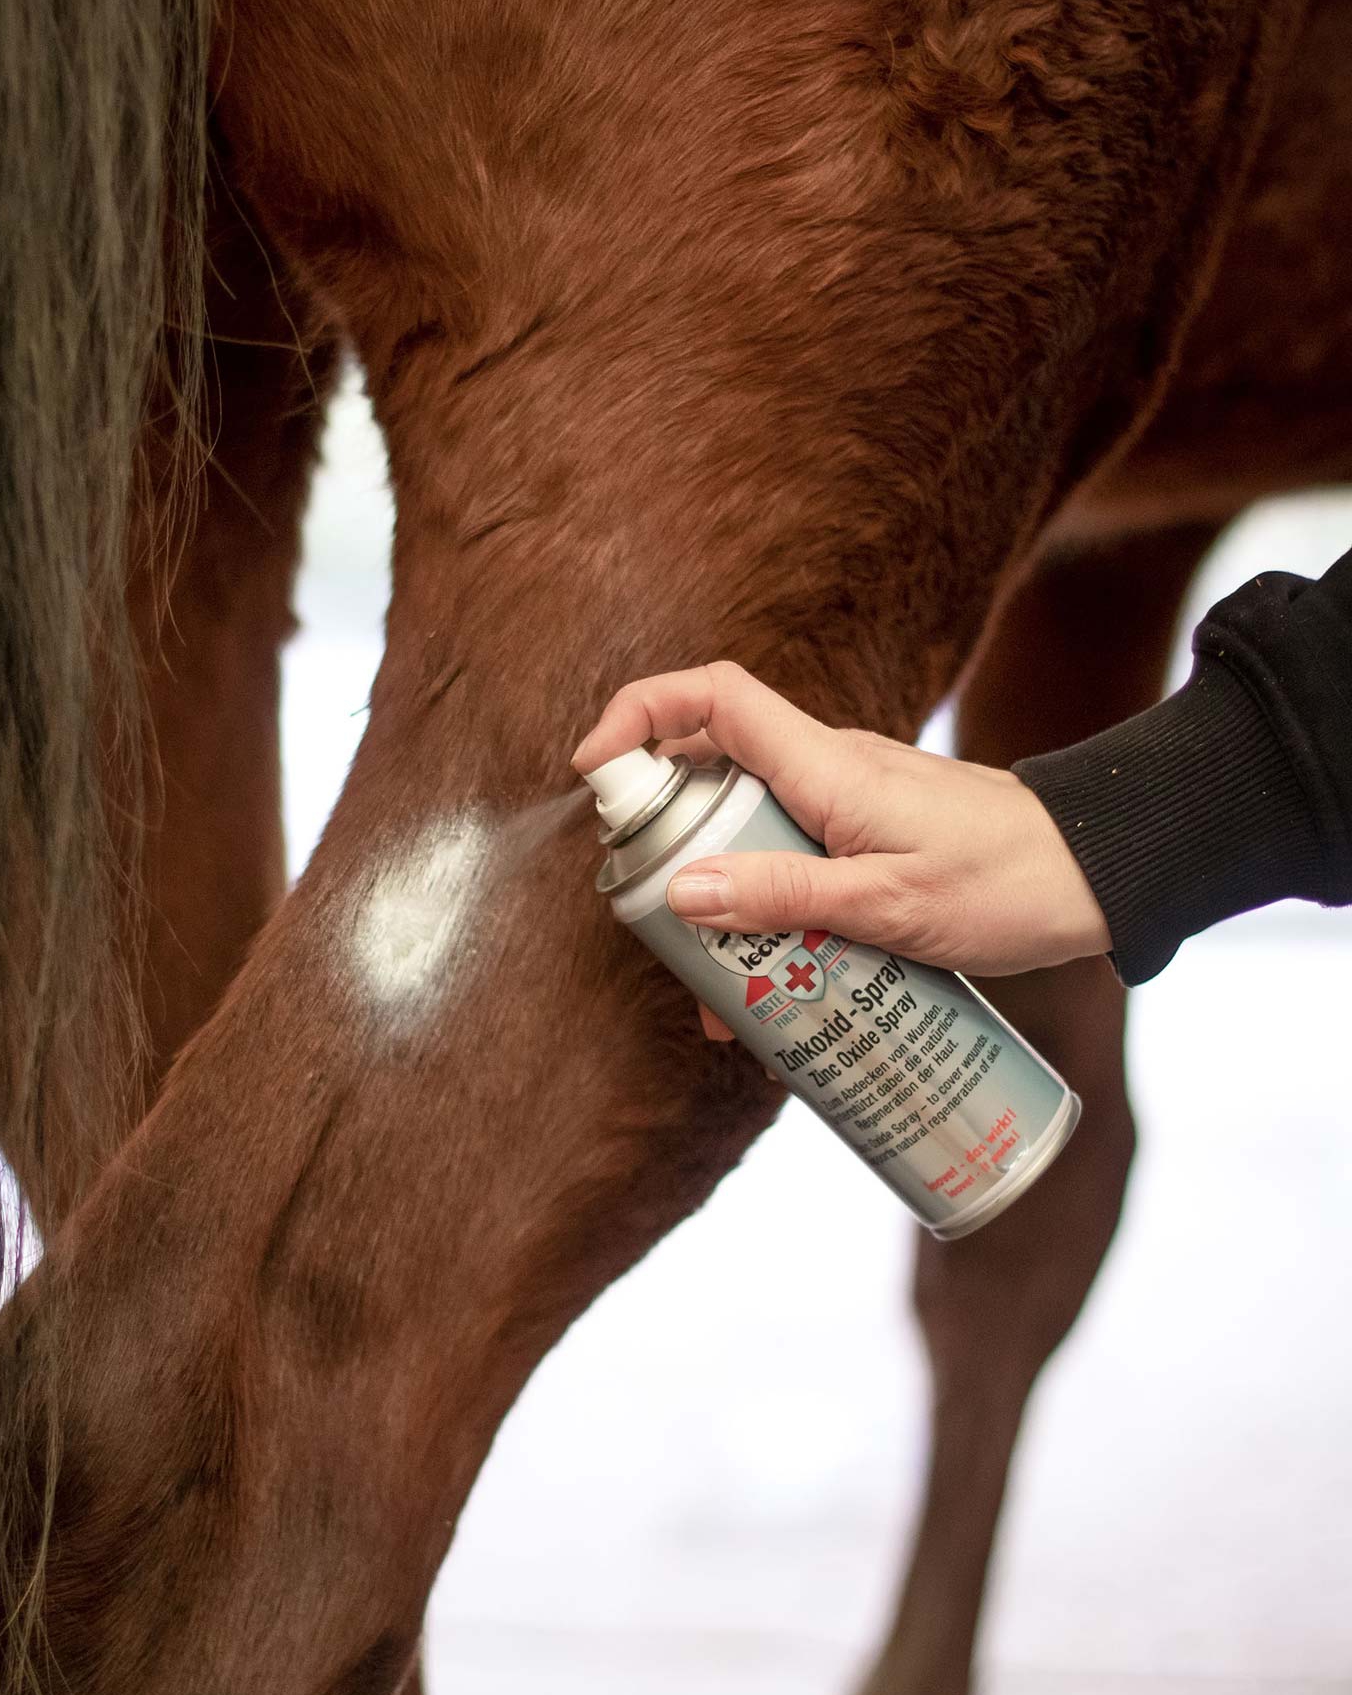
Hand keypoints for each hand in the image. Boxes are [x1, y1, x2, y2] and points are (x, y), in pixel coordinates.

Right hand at [572, 663, 1110, 1002]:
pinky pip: (791, 863)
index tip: (592, 769)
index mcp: (826, 765)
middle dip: (666, 845)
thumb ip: (787, 897)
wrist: (1103, 877)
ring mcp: (847, 805)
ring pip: (748, 832)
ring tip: (721, 996)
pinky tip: (774, 995)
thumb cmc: (1010, 884)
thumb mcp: (892, 906)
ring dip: (719, 899)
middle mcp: (828, 770)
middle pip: (711, 776)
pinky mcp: (869, 842)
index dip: (639, 713)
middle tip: (655, 925)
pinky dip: (766, 916)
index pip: (712, 697)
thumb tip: (680, 892)